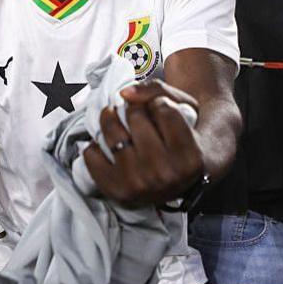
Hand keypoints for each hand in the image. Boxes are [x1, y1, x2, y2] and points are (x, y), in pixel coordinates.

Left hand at [83, 80, 203, 206]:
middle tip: (136, 114)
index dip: (158, 103)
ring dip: (110, 118)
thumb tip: (125, 93)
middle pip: (136, 117)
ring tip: (115, 118)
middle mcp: (166, 175)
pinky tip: (109, 145)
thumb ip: (158, 91)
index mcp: (190, 159)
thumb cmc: (181, 141)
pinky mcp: (116, 191)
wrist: (175, 183)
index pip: (165, 109)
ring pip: (112, 133)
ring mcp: (139, 185)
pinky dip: (95, 145)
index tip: (159, 109)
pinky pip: (92, 155)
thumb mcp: (184, 111)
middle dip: (133, 108)